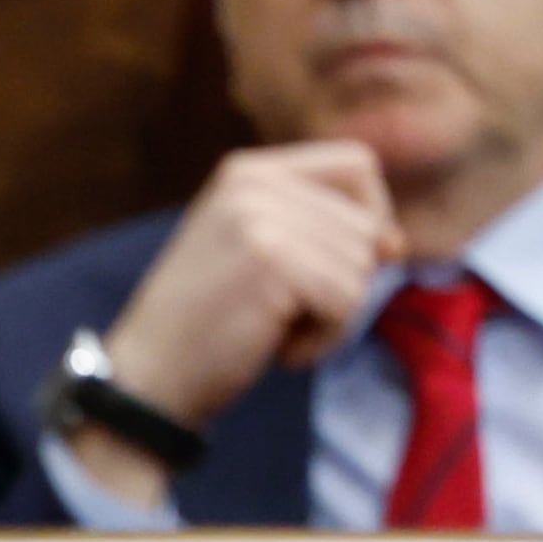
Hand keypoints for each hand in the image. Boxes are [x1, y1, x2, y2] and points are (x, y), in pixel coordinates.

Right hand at [80, 139, 402, 485]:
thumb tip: (395, 242)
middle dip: (343, 280)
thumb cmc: (204, 325)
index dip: (372, 213)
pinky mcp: (273, 263)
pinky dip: (325, 339)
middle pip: (365, 223)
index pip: (356, 164)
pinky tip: (281, 350)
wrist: (147, 378)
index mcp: (247, 171)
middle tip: (285, 314)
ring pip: (362, 264)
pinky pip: (348, 300)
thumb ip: (314, 228)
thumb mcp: (253, 251)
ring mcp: (261, 220)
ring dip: (333, 315)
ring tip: (277, 330)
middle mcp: (253, 183)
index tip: (352, 262)